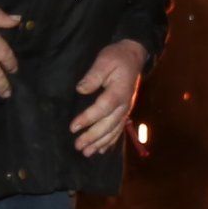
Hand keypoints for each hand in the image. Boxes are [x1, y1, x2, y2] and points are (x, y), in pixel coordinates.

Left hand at [71, 41, 145, 155]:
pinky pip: (119, 129)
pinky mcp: (125, 111)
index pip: (103, 107)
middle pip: (109, 124)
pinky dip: (111, 141)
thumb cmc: (117, 57)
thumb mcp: (104, 60)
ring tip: (87, 152)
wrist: (134, 56)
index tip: (73, 127)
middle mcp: (125, 103)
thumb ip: (94, 75)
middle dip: (93, 136)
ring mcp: (126, 109)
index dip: (88, 118)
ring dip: (101, 142)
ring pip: (114, 130)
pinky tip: (102, 149)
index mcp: (120, 90)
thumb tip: (81, 89)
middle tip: (78, 145)